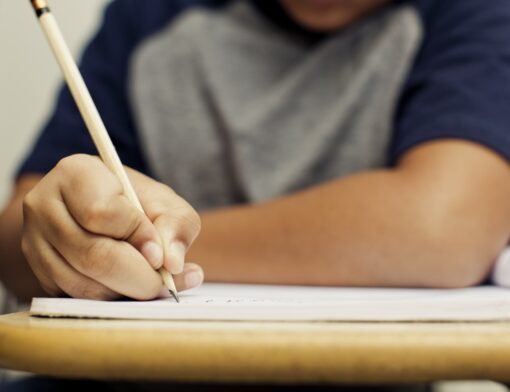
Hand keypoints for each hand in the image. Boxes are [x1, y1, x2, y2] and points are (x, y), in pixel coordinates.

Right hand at [21, 154, 202, 299]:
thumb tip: (172, 263)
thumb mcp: (167, 204)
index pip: (101, 213)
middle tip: (164, 282)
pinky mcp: (39, 273)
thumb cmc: (139, 204)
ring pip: (84, 284)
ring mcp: (34, 242)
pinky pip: (76, 299)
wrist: (109, 214)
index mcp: (75, 173)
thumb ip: (177, 225)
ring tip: (151, 282)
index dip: (137, 236)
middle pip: (92, 255)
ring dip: (126, 291)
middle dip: (138, 276)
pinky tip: (129, 287)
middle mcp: (44, 206)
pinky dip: (111, 299)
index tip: (159, 251)